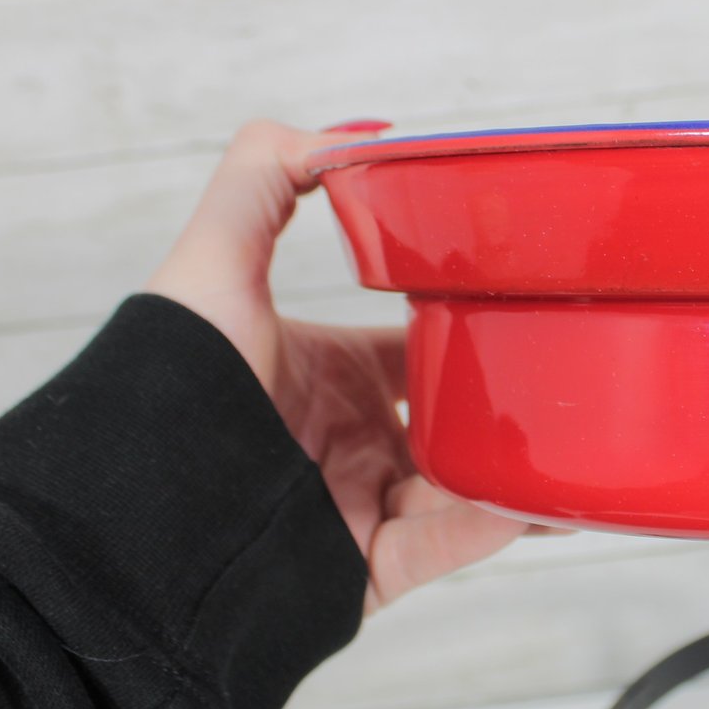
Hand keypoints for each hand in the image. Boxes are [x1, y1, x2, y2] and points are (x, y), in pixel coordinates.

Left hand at [148, 120, 532, 610]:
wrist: (123, 517)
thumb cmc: (161, 387)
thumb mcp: (211, 263)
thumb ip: (267, 178)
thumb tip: (361, 135)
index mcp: (324, 373)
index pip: (419, 346)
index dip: (471, 326)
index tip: (529, 305)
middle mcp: (347, 441)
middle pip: (455, 419)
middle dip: (514, 405)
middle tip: (577, 382)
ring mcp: (359, 508)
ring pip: (467, 490)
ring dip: (522, 473)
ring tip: (585, 453)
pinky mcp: (364, 572)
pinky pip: (446, 548)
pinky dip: (494, 526)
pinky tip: (543, 500)